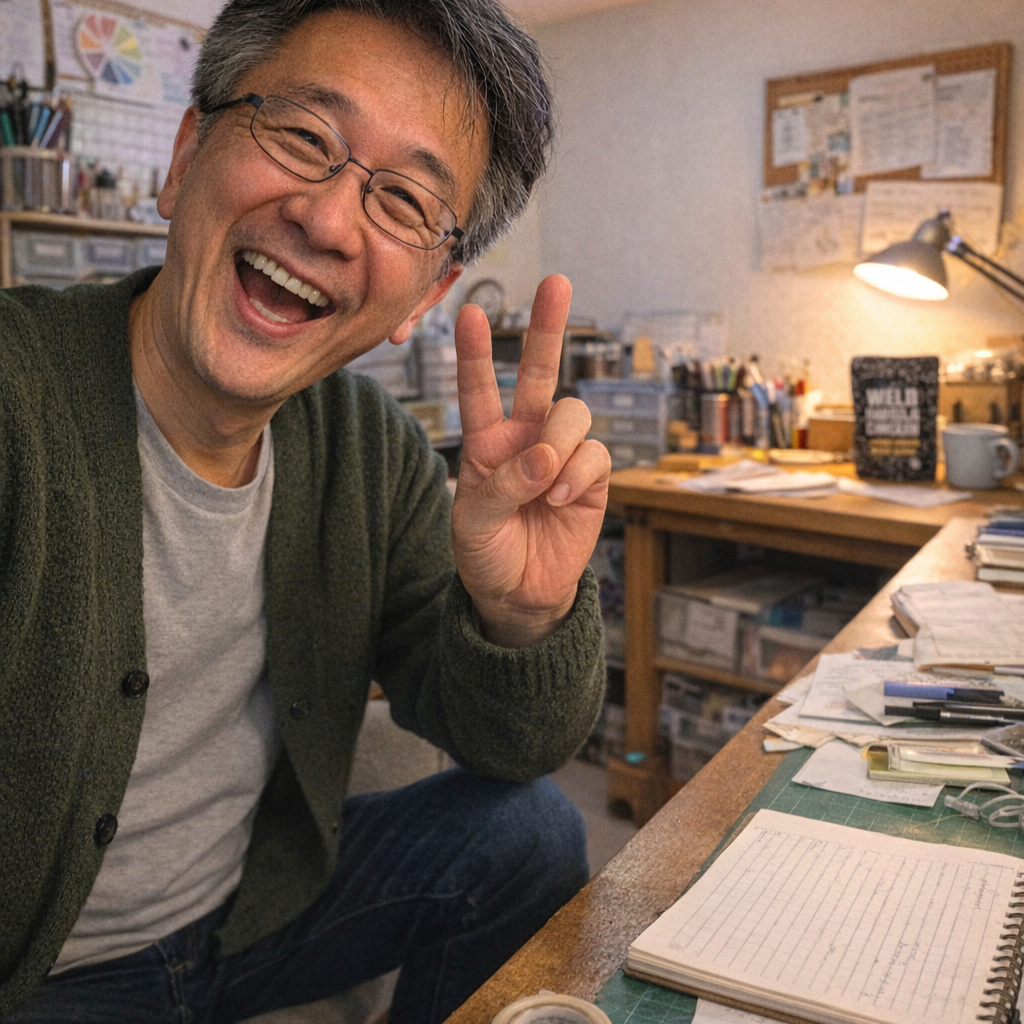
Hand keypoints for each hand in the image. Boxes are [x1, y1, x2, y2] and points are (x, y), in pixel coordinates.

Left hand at [451, 275, 610, 646]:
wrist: (519, 594)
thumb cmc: (486, 553)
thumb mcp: (473, 523)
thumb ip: (501, 486)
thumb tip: (545, 458)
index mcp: (486, 442)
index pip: (479, 390)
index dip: (474, 353)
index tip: (467, 311)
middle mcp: (526, 438)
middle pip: (540, 373)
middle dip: (547, 328)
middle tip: (556, 282)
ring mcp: (561, 455)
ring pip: (574, 413)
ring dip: (560, 442)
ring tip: (545, 483)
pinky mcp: (592, 479)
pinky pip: (596, 454)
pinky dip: (577, 474)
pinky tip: (559, 499)